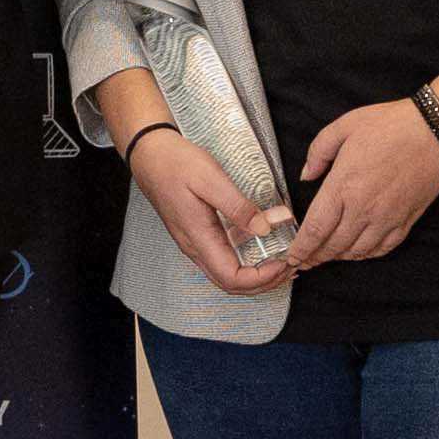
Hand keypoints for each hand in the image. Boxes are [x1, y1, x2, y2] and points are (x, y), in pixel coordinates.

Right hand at [127, 124, 291, 296]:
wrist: (149, 154)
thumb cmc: (175, 163)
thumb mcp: (210, 178)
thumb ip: (238, 207)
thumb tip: (264, 230)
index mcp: (199, 238)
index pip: (232, 278)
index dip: (261, 278)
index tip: (283, 262)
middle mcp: (195, 247)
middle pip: (231, 284)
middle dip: (264, 282)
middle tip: (290, 266)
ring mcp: (195, 243)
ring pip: (228, 274)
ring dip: (257, 274)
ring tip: (282, 260)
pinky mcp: (198, 235)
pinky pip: (225, 257)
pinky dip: (247, 259)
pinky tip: (263, 244)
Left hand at [278, 100, 438, 269]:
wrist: (437, 133)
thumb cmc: (393, 126)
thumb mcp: (345, 126)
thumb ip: (318, 151)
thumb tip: (306, 175)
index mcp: (344, 185)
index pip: (315, 228)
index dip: (301, 248)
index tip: (291, 257)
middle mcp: (364, 208)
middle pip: (333, 245)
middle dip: (315, 257)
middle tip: (304, 260)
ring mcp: (386, 218)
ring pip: (356, 251)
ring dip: (338, 257)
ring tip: (327, 256)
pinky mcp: (405, 221)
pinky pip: (381, 249)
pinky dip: (365, 254)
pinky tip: (357, 251)